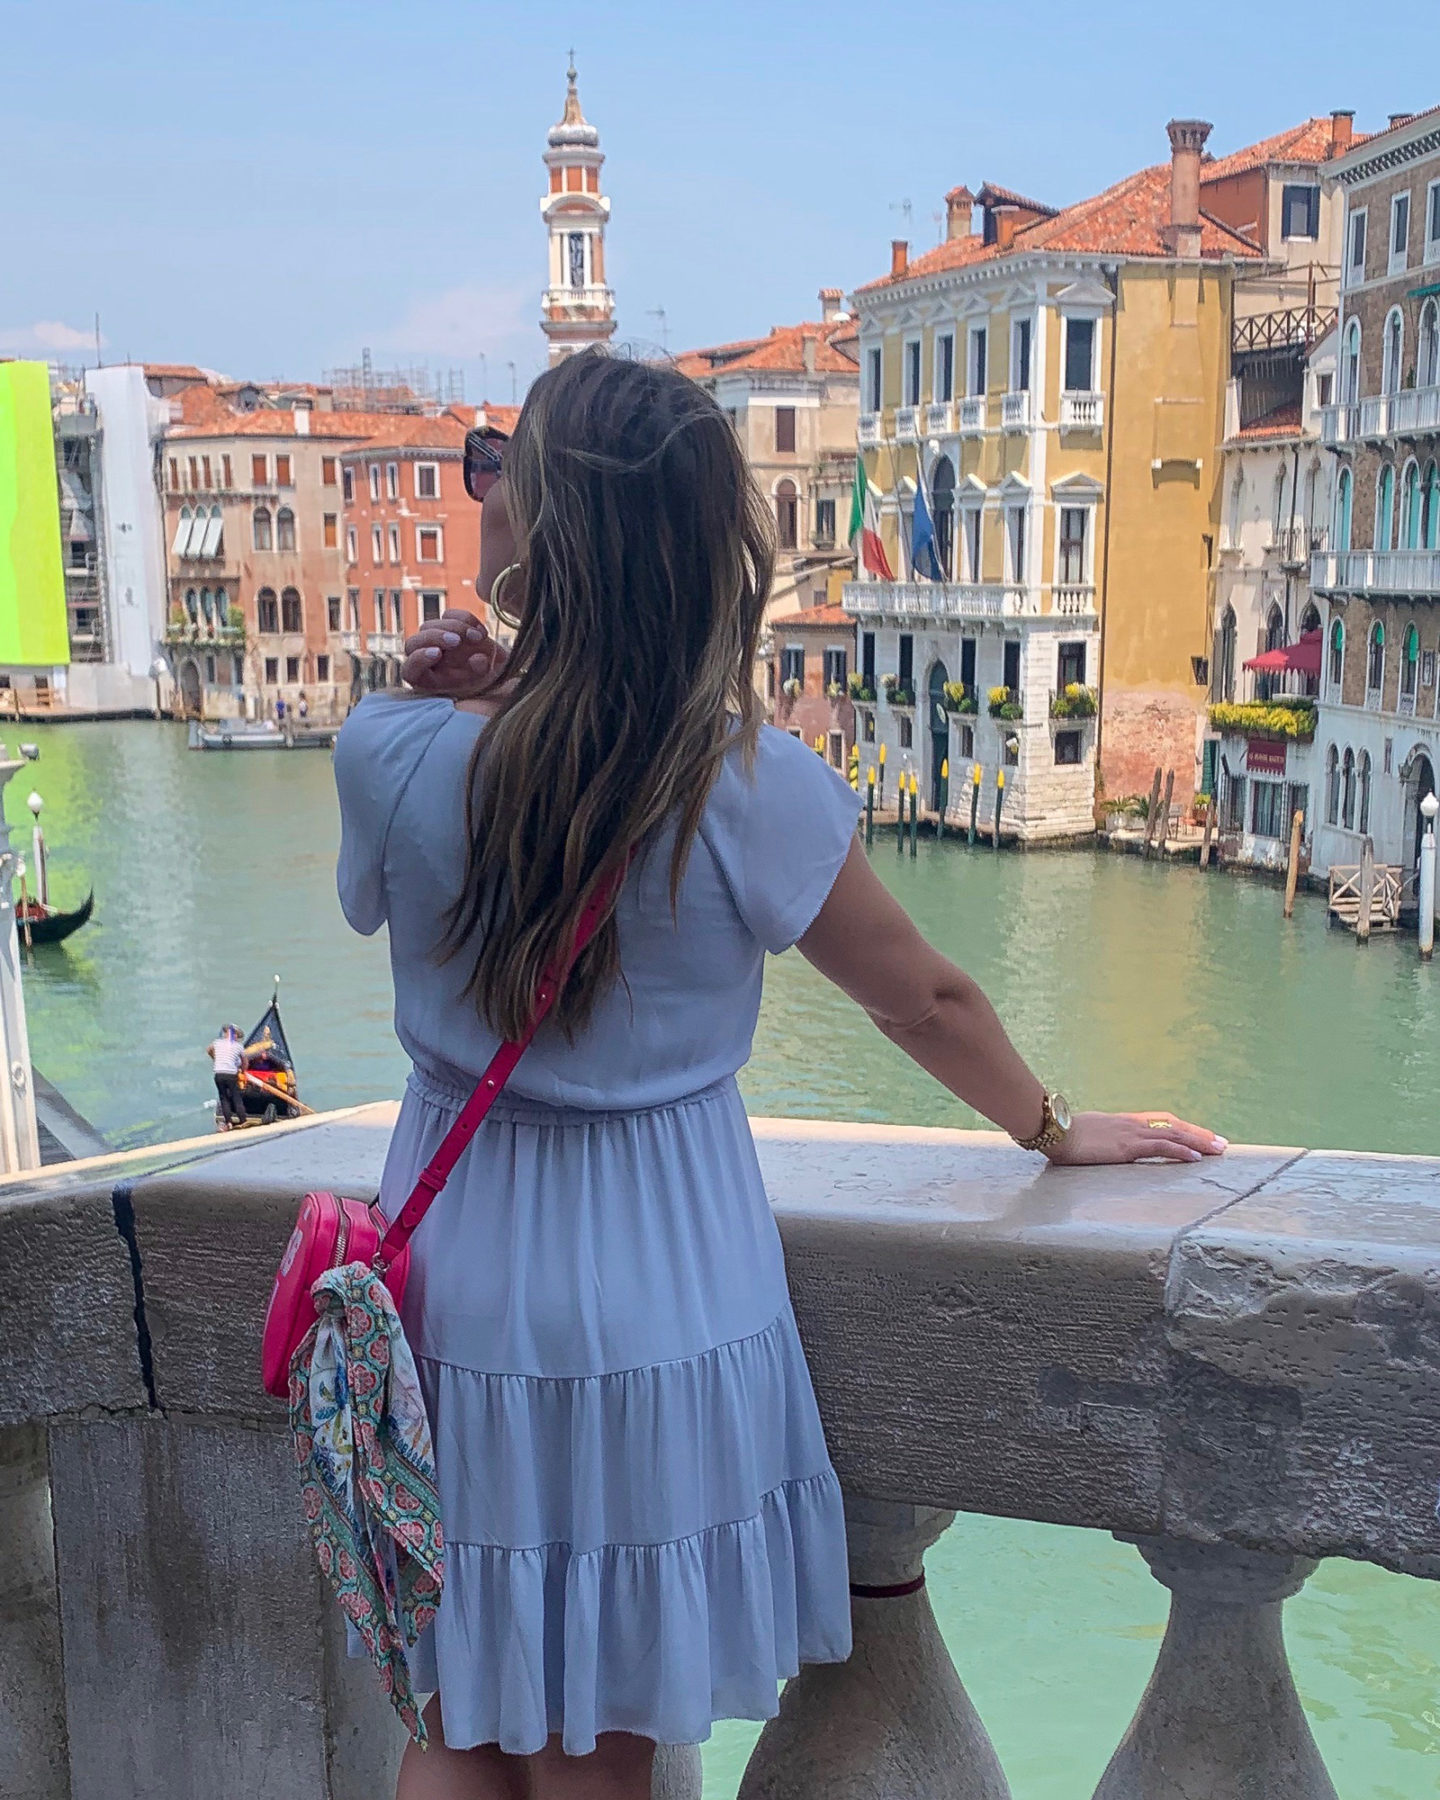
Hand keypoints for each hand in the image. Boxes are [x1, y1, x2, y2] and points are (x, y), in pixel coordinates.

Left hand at [402, 609, 508, 697]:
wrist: (497, 671)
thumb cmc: (484, 684)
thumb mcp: (482, 684)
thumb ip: (478, 673)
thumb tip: (477, 659)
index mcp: (424, 680)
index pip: (409, 669)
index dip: (419, 659)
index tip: (438, 654)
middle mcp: (423, 659)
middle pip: (414, 642)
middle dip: (435, 638)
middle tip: (457, 641)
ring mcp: (433, 641)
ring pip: (429, 626)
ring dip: (454, 628)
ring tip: (479, 638)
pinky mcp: (446, 626)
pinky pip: (448, 615)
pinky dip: (465, 619)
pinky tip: (482, 632)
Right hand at [1043, 1110, 1227, 1166]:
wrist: (1054, 1131)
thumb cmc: (1063, 1135)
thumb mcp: (1087, 1136)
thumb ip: (1101, 1141)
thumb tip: (1101, 1148)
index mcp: (1124, 1122)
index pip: (1162, 1122)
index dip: (1184, 1128)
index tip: (1201, 1136)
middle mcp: (1132, 1125)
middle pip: (1174, 1126)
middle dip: (1200, 1135)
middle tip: (1222, 1144)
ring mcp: (1132, 1134)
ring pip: (1174, 1134)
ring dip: (1199, 1142)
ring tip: (1219, 1150)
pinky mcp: (1128, 1146)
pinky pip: (1161, 1147)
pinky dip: (1181, 1150)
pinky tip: (1196, 1157)